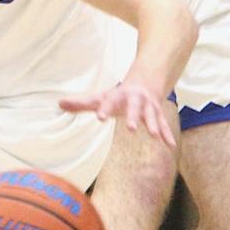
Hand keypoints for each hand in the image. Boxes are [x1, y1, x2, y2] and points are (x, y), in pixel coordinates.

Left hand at [60, 82, 175, 147]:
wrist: (144, 84)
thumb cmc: (117, 95)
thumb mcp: (100, 98)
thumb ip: (82, 103)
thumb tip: (59, 104)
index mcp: (118, 95)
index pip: (109, 102)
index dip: (104, 109)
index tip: (100, 117)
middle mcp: (135, 100)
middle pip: (134, 107)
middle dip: (133, 117)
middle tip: (130, 129)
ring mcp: (148, 106)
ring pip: (152, 115)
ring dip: (153, 125)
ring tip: (154, 136)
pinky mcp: (158, 114)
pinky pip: (164, 125)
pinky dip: (167, 134)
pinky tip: (170, 146)